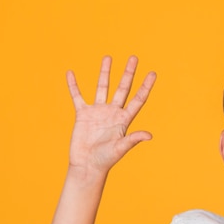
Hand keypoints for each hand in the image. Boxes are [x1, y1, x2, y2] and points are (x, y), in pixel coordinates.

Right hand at [67, 56, 155, 175]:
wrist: (87, 166)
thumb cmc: (106, 160)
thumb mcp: (121, 148)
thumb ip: (133, 139)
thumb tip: (149, 135)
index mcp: (124, 119)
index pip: (138, 99)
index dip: (145, 86)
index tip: (153, 73)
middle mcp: (113, 112)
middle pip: (122, 88)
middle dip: (128, 73)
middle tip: (134, 58)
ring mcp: (98, 112)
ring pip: (102, 88)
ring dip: (105, 73)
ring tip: (108, 57)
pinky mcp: (83, 115)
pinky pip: (77, 96)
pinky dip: (73, 85)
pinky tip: (70, 73)